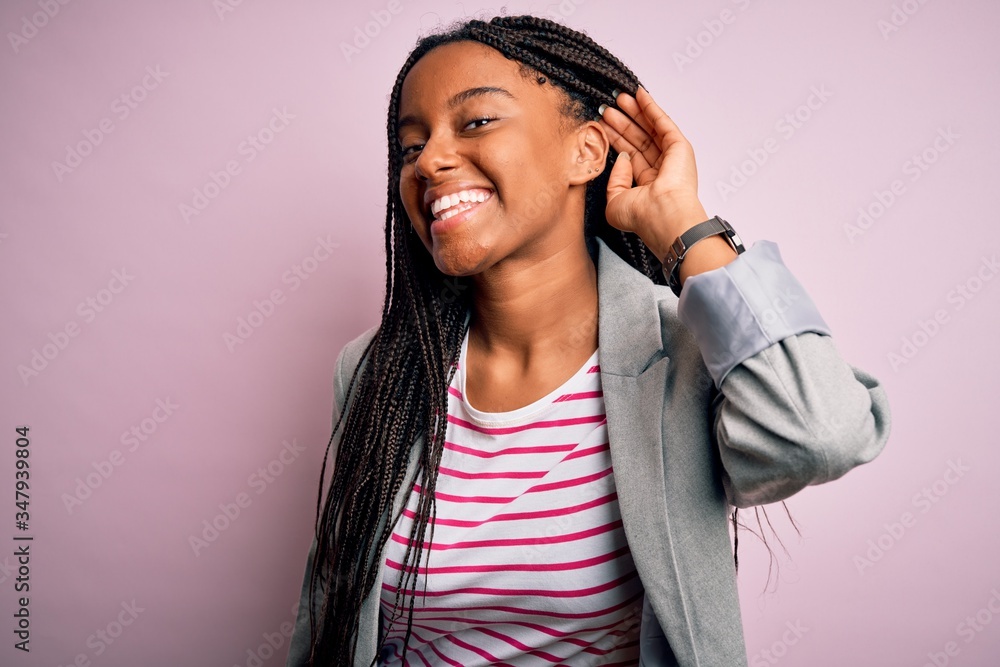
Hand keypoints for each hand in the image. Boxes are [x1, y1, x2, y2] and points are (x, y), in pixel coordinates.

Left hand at [598, 86, 708, 261]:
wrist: (663, 216)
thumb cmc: (642, 216)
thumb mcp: (615, 201)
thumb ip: (614, 180)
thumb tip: (622, 158)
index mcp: (647, 186)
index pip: (629, 155)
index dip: (615, 139)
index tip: (601, 125)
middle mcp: (661, 171)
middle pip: (638, 140)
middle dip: (622, 123)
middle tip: (607, 108)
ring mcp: (672, 158)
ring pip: (649, 129)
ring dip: (635, 112)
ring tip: (618, 98)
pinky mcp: (680, 147)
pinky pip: (663, 122)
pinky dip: (651, 107)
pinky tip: (639, 94)